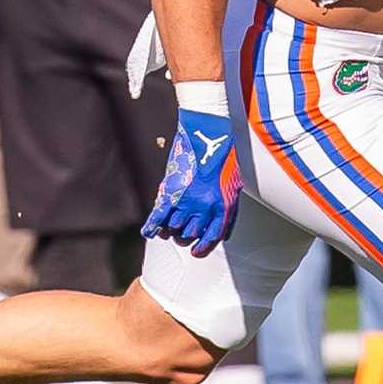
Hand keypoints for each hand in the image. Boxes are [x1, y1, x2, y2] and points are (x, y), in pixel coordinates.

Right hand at [142, 108, 241, 256]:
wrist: (208, 132)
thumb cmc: (223, 158)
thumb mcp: (233, 186)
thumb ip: (229, 212)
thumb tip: (224, 235)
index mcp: (223, 207)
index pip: (211, 238)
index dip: (202, 248)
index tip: (196, 251)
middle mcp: (205, 207)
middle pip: (190, 235)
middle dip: (184, 237)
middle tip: (180, 233)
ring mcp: (187, 200)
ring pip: (174, 228)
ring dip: (170, 229)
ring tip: (168, 226)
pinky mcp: (171, 191)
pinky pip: (158, 217)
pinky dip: (152, 226)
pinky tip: (149, 231)